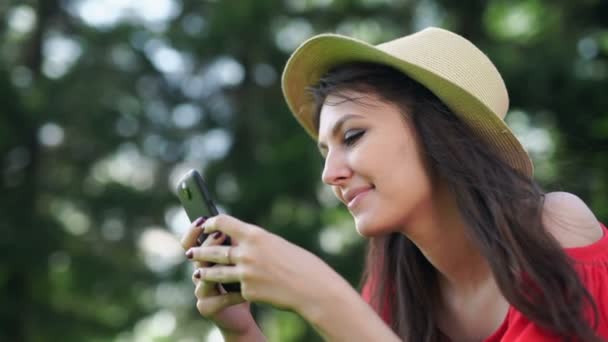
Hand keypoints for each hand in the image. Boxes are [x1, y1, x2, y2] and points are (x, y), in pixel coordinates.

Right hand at [181, 218, 257, 336]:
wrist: (243, 312)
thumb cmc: (243, 281)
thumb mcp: (240, 259)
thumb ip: (235, 244)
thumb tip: (236, 224)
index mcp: (204, 260)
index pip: (189, 242)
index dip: (192, 231)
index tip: (202, 219)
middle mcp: (198, 274)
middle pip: (196, 256)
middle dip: (208, 244)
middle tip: (221, 234)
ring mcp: (200, 292)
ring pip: (202, 277)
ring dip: (216, 268)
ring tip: (231, 262)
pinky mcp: (207, 307)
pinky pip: (218, 298)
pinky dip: (233, 293)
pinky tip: (244, 289)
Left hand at [186, 214, 345, 314]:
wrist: (312, 288)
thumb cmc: (301, 264)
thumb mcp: (277, 245)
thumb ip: (257, 245)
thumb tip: (240, 245)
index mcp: (255, 235)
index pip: (223, 223)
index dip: (211, 223)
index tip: (206, 225)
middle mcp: (247, 252)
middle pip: (214, 250)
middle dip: (200, 251)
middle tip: (191, 252)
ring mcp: (245, 273)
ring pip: (216, 272)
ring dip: (205, 272)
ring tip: (198, 272)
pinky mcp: (248, 292)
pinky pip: (234, 289)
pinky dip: (231, 290)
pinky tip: (222, 292)